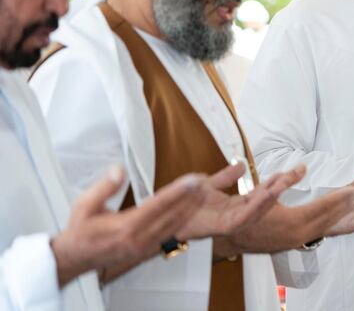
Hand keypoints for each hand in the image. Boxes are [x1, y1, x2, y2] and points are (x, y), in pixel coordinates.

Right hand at [51, 166, 203, 286]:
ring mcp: (144, 247)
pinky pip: (170, 234)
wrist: (75, 257)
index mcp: (125, 227)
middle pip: (172, 216)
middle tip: (204, 182)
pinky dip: (182, 221)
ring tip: (203, 193)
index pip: (158, 205)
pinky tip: (190, 211)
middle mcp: (138, 239)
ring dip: (190, 209)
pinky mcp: (146, 250)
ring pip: (174, 226)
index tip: (192, 180)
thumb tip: (119, 170)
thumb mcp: (84, 204)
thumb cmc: (80, 230)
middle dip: (190, 198)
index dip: (178, 191)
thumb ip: (104, 187)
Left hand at [178, 162, 304, 240]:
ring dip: (273, 195)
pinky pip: (244, 216)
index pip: (262, 192)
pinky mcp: (223, 227)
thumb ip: (226, 177)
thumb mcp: (208, 184)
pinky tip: (267, 195)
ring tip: (287, 182)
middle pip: (266, 199)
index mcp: (235, 205)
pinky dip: (257, 206)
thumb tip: (243, 166)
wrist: (164, 216)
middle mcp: (236, 213)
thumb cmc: (183, 204)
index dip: (277, 181)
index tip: (294, 169)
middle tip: (300, 171)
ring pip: (259, 209)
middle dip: (283, 185)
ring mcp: (231, 221)